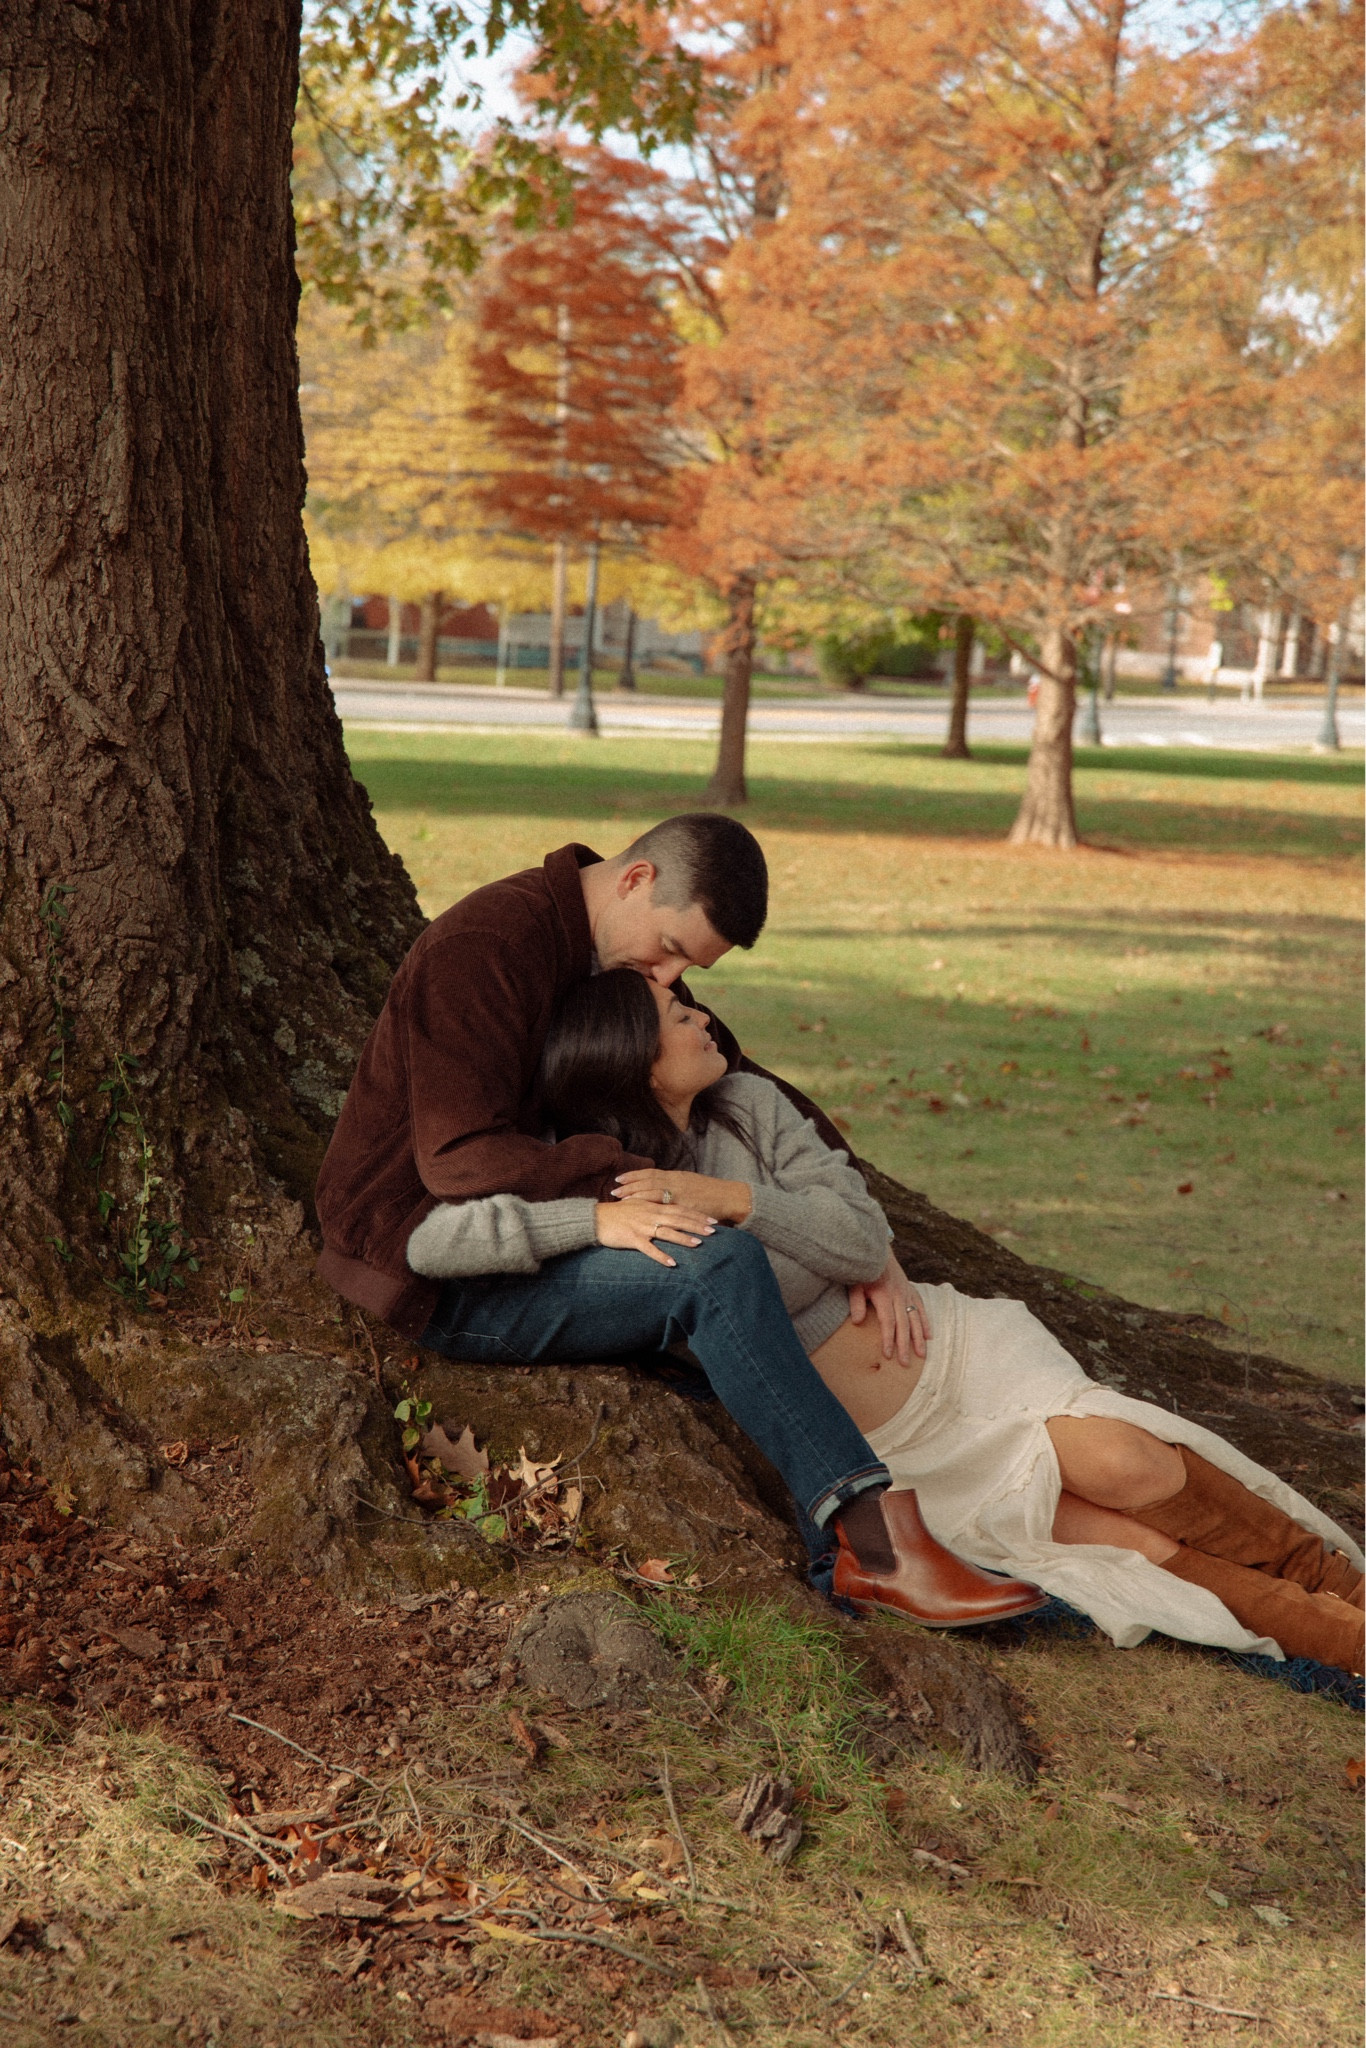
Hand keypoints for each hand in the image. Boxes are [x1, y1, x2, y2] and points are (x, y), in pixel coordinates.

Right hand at [594, 1200, 715, 1267]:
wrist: (596, 1219)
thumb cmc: (618, 1213)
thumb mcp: (638, 1206)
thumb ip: (655, 1208)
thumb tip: (672, 1213)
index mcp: (652, 1206)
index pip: (680, 1209)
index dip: (696, 1214)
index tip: (712, 1220)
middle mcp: (650, 1214)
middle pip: (678, 1219)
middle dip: (696, 1224)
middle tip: (713, 1230)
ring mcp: (641, 1226)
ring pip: (666, 1232)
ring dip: (683, 1238)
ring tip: (698, 1244)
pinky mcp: (632, 1238)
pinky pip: (649, 1249)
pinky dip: (661, 1256)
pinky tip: (672, 1263)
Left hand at [612, 1167, 751, 1224]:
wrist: (730, 1197)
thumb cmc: (712, 1193)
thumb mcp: (692, 1184)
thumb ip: (677, 1186)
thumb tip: (662, 1187)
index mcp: (676, 1176)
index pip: (650, 1173)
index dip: (633, 1176)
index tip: (619, 1177)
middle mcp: (676, 1182)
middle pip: (647, 1181)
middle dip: (629, 1185)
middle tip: (613, 1189)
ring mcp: (680, 1193)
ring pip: (652, 1190)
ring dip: (635, 1194)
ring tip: (620, 1199)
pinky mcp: (685, 1205)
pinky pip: (664, 1205)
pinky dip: (651, 1207)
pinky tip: (640, 1211)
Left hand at [847, 1253, 929, 1365]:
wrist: (876, 1250)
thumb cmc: (862, 1270)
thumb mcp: (854, 1284)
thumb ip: (855, 1302)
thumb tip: (856, 1322)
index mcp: (884, 1295)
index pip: (888, 1322)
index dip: (888, 1339)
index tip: (888, 1355)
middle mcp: (898, 1295)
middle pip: (904, 1324)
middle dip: (905, 1345)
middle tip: (906, 1363)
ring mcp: (906, 1293)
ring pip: (915, 1319)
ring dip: (919, 1338)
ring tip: (922, 1355)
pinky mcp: (910, 1290)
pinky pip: (920, 1308)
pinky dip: (925, 1322)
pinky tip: (929, 1336)